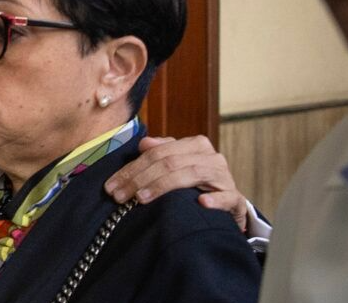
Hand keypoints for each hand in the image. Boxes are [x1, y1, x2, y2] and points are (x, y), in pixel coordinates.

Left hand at [104, 135, 246, 230]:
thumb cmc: (196, 184)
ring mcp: (224, 177)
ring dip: (163, 187)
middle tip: (119, 196)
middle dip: (139, 179)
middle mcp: (211, 157)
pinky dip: (214, 199)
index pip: (157, 153)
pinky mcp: (235, 199)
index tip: (111, 185)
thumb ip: (160, 153)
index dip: (132, 168)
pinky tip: (201, 203)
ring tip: (140, 198)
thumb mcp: (176, 165)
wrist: (227, 204)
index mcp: (195, 145)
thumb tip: (144, 143)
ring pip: (191, 174)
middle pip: (169, 163)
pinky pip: (227, 197)